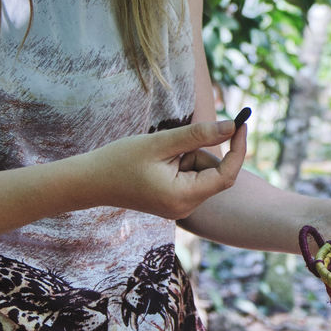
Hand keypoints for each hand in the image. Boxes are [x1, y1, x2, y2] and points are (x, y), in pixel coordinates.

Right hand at [80, 118, 247, 219]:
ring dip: (187, 156)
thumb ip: (198, 135)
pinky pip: (190, 178)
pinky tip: (156, 165)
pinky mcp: (173, 202)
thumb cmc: (120, 160)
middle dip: (198, 151)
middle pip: (213, 172)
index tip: (241, 123)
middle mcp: (185, 208)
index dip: (238, 148)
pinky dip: (180, 164)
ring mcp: (180, 207)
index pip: (226, 175)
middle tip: (170, 145)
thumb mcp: (162, 142)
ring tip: (157, 157)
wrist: (90, 181)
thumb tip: (232, 126)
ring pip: (201, 172)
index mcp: (183, 197)